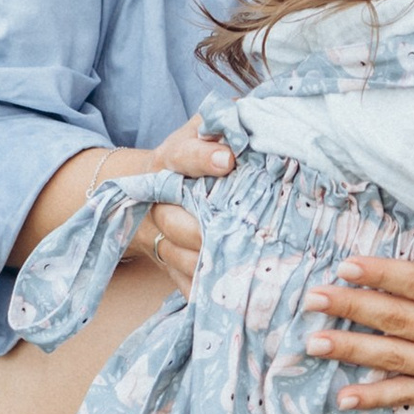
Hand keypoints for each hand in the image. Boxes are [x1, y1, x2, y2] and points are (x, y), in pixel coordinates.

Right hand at [133, 118, 231, 290]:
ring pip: (180, 256)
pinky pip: (185, 285)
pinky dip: (208, 294)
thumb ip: (229, 118)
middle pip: (176, 220)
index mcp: (170, 159)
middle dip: (206, 228)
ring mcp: (161, 236)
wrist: (148, 189)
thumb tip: (265, 113)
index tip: (228, 160)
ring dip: (210, 265)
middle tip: (242, 233)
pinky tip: (238, 299)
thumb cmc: (192, 152)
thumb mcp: (204, 127)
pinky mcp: (168, 265)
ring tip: (248, 268)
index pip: (183, 156)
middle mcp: (159, 201)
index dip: (203, 159)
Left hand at [305, 235, 413, 413]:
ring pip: (396, 359)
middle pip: (398, 321)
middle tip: (313, 301)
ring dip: (352, 351)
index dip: (380, 275)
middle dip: (352, 309)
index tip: (345, 266)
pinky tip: (345, 396)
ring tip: (315, 343)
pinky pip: (410, 395)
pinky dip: (377, 397)